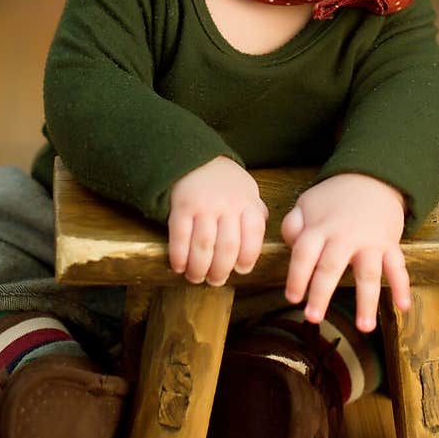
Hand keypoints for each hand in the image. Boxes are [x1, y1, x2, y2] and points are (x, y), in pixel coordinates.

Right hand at [168, 156, 267, 285]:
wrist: (193, 157)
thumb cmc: (224, 181)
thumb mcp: (247, 191)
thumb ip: (255, 213)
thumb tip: (259, 240)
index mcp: (247, 202)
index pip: (254, 235)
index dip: (249, 257)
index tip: (242, 270)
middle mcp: (227, 205)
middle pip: (228, 247)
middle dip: (221, 270)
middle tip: (216, 281)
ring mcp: (203, 205)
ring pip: (204, 246)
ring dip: (199, 268)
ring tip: (197, 277)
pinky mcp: (181, 207)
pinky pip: (180, 237)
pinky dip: (179, 256)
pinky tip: (179, 266)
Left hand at [281, 173, 409, 331]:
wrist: (373, 177)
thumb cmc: (334, 198)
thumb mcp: (307, 204)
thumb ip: (293, 225)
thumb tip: (290, 245)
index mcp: (320, 227)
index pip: (304, 253)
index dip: (296, 276)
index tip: (292, 297)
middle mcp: (344, 236)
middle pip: (331, 267)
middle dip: (321, 293)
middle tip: (313, 318)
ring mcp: (370, 241)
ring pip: (368, 274)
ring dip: (367, 301)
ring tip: (365, 328)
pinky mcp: (390, 244)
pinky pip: (398, 268)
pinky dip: (402, 287)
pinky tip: (403, 308)